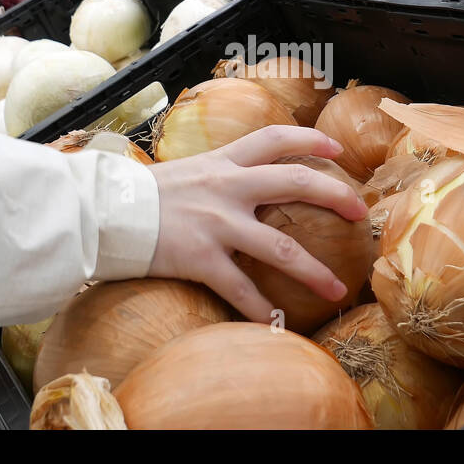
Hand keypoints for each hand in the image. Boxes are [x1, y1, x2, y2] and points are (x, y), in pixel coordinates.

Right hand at [147, 126, 368, 322]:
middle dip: (336, 195)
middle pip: (296, 182)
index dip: (312, 140)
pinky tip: (275, 325)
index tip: (338, 150)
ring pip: (281, 246)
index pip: (276, 138)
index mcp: (224, 162)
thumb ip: (217, 176)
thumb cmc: (141, 195)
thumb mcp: (186, 170)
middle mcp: (227, 187)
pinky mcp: (201, 258)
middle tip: (360, 212)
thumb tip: (242, 183)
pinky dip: (260, 310)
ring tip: (337, 289)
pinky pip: (240, 289)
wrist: (103, 212)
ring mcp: (217, 224)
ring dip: (314, 271)